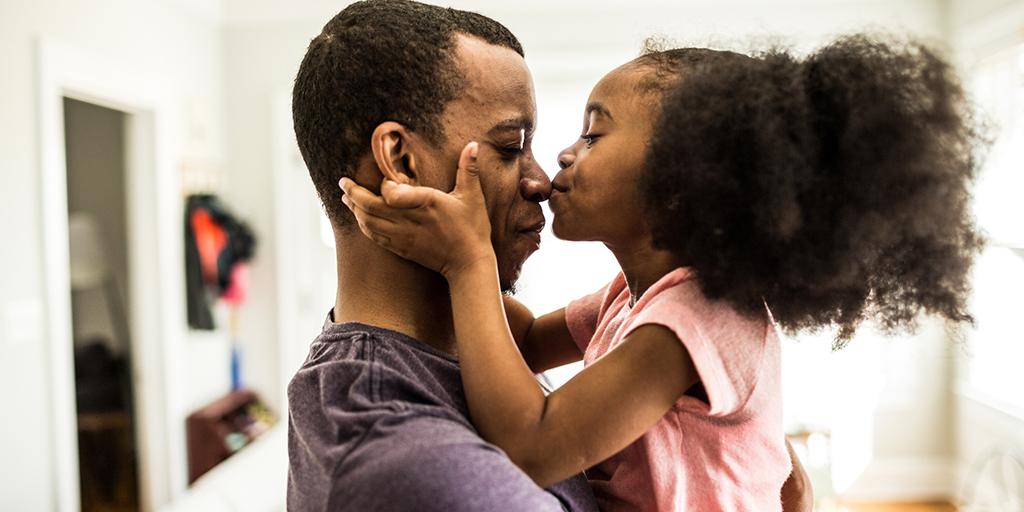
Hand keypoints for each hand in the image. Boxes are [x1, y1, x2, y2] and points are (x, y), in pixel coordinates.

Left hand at [339, 142, 494, 279]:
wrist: (468, 263)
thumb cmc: (472, 228)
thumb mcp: (472, 196)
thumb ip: (468, 169)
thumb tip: (473, 144)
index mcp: (426, 203)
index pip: (391, 193)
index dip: (384, 185)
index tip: (386, 180)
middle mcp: (410, 221)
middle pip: (371, 207)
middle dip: (353, 194)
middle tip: (343, 182)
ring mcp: (403, 237)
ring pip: (369, 223)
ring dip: (355, 210)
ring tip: (346, 198)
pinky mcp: (402, 249)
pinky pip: (375, 237)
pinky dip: (364, 226)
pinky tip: (360, 218)